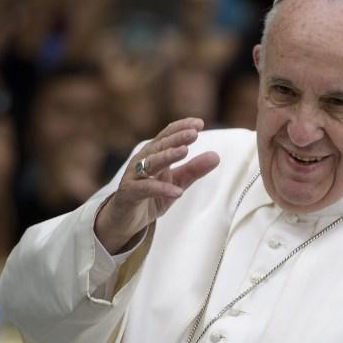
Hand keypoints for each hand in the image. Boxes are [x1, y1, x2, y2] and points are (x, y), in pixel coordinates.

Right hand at [95, 118, 219, 253]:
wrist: (125, 219)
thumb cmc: (150, 196)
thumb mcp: (176, 183)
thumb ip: (194, 170)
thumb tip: (216, 156)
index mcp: (154, 154)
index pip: (167, 136)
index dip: (181, 128)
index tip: (199, 123)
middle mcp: (142, 161)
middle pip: (159, 145)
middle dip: (176, 138)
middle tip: (194, 133)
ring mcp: (133, 176)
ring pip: (150, 163)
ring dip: (167, 156)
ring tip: (185, 152)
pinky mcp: (128, 193)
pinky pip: (145, 189)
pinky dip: (161, 189)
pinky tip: (178, 192)